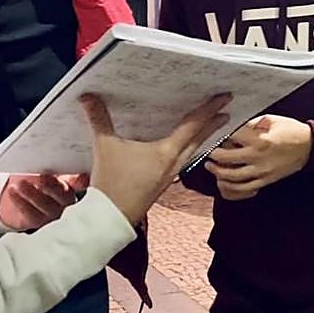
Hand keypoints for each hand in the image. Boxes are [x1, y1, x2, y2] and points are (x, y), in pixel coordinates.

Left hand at [0, 173, 86, 231]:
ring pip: (46, 205)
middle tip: (40, 177)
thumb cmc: (33, 181)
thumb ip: (44, 167)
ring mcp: (54, 213)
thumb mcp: (40, 169)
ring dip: (32, 193)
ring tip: (21, 183)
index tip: (80, 177)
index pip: (80, 182)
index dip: (82, 180)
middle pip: (63, 195)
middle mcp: (66, 201)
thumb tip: (40, 164)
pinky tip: (13, 192)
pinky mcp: (39, 222)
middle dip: (51, 185)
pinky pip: (31, 213)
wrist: (18, 199)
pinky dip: (21, 201)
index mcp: (70, 185)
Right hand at [82, 93, 230, 223]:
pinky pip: (184, 161)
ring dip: (205, 137)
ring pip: (194, 151)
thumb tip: (87, 95)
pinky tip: (186, 147)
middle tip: (226, 108)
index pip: (193, 126)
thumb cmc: (112, 182)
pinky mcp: (164, 183)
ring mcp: (171, 175)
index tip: (224, 98)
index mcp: (166, 152)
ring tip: (213, 125)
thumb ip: (99, 119)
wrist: (111, 217)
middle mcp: (174, 163)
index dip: (209, 110)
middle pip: (199, 139)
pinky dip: (191, 149)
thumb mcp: (105, 146)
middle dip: (213, 123)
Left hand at [205, 114, 311, 200]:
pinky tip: (226, 182)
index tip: (213, 133)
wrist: (309, 146)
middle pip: (227, 158)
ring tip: (211, 167)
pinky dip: (232, 187)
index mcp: (259, 139)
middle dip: (213, 155)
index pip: (232, 137)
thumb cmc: (290, 130)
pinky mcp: (266, 180)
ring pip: (233, 177)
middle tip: (208, 152)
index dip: (220, 135)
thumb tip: (233, 126)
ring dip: (218, 173)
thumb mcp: (270, 119)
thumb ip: (251, 123)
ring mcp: (262, 171)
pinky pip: (245, 188)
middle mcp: (258, 157)